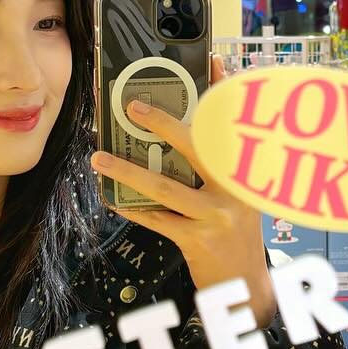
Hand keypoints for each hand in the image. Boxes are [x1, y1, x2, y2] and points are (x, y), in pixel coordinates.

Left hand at [91, 58, 275, 327]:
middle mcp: (236, 192)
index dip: (226, 91)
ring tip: (100, 157)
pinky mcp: (198, 241)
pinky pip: (157, 220)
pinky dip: (131, 208)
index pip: (235, 125)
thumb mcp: (240, 196)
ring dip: (129, 171)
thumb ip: (220, 167)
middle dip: (164, 124)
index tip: (213, 58)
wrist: (247, 289)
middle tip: (133, 107)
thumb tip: (185, 133)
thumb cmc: (237, 235)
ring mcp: (217, 217)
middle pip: (198, 148)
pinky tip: (110, 197)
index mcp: (247, 174)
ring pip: (166, 188)